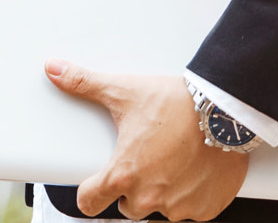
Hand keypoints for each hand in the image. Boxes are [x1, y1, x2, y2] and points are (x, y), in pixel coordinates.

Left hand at [45, 61, 247, 221]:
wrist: (224, 112)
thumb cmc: (176, 104)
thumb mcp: (124, 91)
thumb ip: (84, 84)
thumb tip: (53, 68)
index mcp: (123, 175)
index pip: (89, 203)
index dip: (90, 192)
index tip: (94, 184)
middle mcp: (149, 198)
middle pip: (127, 205)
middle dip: (132, 185)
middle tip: (146, 157)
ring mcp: (179, 207)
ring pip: (160, 208)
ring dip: (162, 191)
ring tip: (172, 159)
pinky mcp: (206, 209)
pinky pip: (190, 211)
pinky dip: (190, 195)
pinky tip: (192, 171)